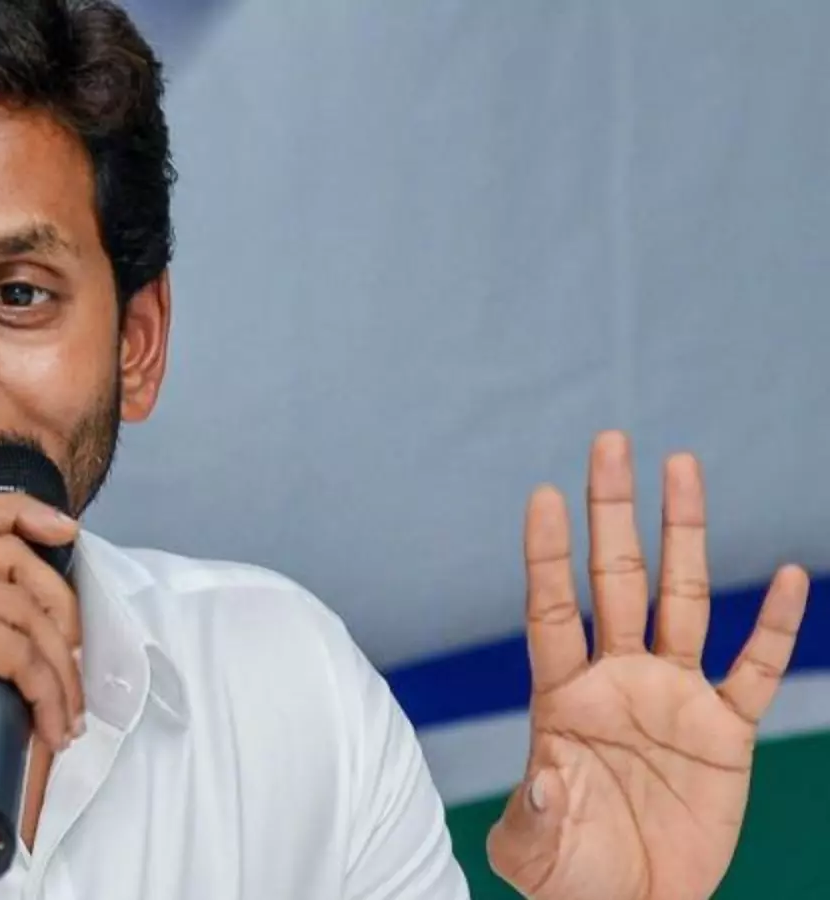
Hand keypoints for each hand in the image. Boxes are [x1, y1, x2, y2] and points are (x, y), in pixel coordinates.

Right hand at [0, 492, 85, 835]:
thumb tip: (58, 641)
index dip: (21, 512)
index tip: (65, 531)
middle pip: (6, 552)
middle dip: (59, 602)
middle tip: (75, 663)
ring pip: (18, 605)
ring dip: (56, 664)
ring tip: (64, 715)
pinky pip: (11, 644)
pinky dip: (41, 685)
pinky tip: (45, 721)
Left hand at [487, 431, 810, 899]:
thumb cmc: (572, 874)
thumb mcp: (534, 851)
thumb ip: (532, 814)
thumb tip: (541, 775)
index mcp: (562, 696)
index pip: (552, 608)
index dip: (548, 554)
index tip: (543, 494)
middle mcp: (617, 679)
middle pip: (616, 578)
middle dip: (613, 511)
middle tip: (611, 442)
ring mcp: (673, 697)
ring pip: (683, 599)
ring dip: (684, 533)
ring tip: (684, 465)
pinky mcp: (725, 731)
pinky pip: (756, 669)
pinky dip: (774, 626)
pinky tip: (785, 576)